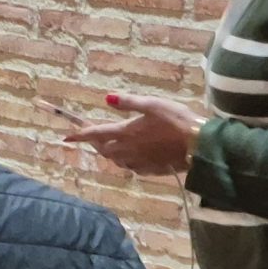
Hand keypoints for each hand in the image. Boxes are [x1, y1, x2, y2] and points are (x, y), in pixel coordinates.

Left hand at [66, 93, 202, 175]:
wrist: (200, 145)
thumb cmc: (177, 121)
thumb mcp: (152, 104)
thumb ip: (128, 102)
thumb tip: (106, 98)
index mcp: (126, 133)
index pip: (95, 134)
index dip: (79, 135)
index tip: (66, 138)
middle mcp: (128, 150)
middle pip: (103, 149)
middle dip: (95, 143)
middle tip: (94, 136)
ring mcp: (140, 162)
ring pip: (116, 160)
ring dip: (110, 152)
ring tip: (111, 144)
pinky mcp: (151, 170)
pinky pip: (131, 167)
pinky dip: (126, 160)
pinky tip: (132, 155)